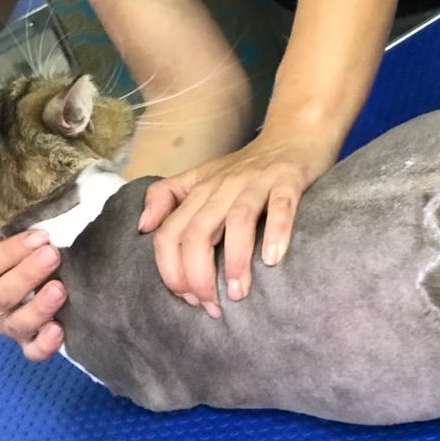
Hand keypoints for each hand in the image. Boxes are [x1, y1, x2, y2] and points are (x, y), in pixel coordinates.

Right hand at [0, 230, 66, 360]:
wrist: (40, 277)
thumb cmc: (31, 251)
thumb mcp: (21, 239)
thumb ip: (21, 231)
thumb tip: (42, 216)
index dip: (9, 252)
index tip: (41, 237)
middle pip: (0, 296)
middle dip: (27, 275)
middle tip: (52, 255)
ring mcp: (9, 324)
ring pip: (16, 324)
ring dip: (38, 307)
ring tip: (60, 289)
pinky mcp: (30, 341)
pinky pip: (33, 351)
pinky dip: (44, 344)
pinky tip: (58, 330)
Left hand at [138, 131, 337, 317]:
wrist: (295, 134)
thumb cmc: (250, 166)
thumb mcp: (203, 177)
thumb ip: (169, 197)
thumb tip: (143, 227)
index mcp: (200, 189)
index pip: (170, 233)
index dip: (172, 270)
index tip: (188, 298)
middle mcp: (224, 185)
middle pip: (198, 232)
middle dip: (199, 275)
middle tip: (212, 306)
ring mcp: (257, 181)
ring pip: (237, 221)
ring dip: (235, 261)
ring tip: (239, 294)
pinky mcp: (289, 179)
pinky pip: (281, 206)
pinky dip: (276, 232)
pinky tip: (273, 260)